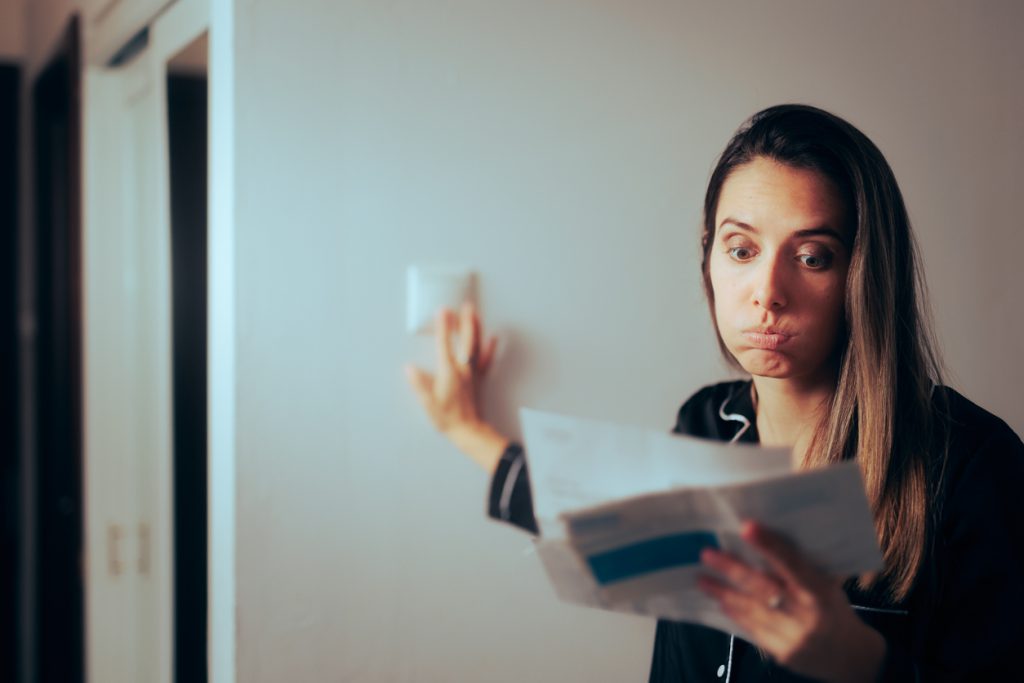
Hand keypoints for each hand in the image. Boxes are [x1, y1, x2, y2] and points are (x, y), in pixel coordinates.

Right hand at [405, 302, 506, 470]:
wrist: (468, 430)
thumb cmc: (448, 418)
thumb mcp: (428, 403)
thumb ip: (419, 385)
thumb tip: (410, 369)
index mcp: (448, 372)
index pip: (445, 344)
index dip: (443, 326)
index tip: (443, 310)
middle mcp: (462, 369)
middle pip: (465, 340)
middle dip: (465, 321)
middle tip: (466, 305)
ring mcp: (472, 373)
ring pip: (476, 346)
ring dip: (476, 328)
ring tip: (475, 313)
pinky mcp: (478, 379)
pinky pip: (485, 359)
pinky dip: (489, 347)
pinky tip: (492, 337)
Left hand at [697, 521, 885, 682]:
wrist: (853, 658)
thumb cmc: (835, 611)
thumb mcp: (827, 586)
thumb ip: (802, 570)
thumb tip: (766, 540)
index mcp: (822, 592)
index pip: (793, 564)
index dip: (770, 546)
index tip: (746, 527)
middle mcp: (808, 615)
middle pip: (764, 587)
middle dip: (732, 569)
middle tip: (708, 553)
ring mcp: (794, 637)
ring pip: (752, 609)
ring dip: (724, 592)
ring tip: (702, 579)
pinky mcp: (783, 653)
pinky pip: (753, 630)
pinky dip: (736, 613)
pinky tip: (721, 601)